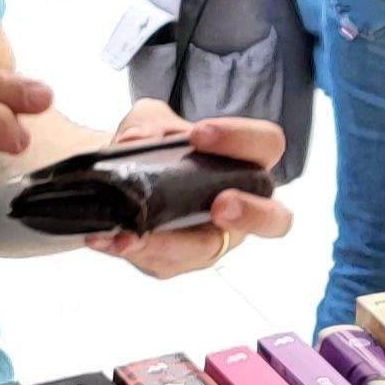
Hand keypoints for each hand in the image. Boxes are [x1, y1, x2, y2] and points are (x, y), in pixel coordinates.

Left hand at [82, 100, 292, 278]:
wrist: (122, 179)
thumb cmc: (156, 150)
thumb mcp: (149, 122)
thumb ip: (146, 122)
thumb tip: (137, 140)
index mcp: (246, 162)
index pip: (266, 145)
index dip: (241, 139)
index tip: (199, 134)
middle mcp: (241, 206)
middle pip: (275, 220)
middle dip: (251, 214)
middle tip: (221, 205)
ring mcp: (211, 240)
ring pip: (206, 250)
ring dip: (171, 242)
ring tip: (134, 234)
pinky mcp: (177, 261)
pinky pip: (162, 261)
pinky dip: (133, 248)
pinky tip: (109, 238)